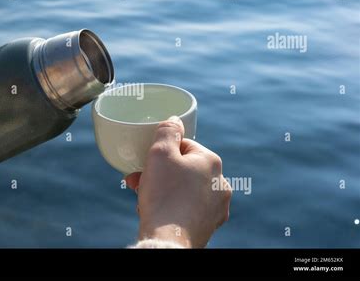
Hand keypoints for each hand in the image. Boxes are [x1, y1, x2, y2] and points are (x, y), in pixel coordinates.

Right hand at [126, 116, 231, 247]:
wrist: (168, 240)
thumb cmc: (164, 195)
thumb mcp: (160, 153)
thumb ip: (167, 131)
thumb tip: (175, 120)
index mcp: (211, 162)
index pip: (183, 146)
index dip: (161, 152)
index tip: (147, 163)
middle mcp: (220, 184)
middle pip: (183, 169)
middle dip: (158, 173)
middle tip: (139, 180)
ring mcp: (216, 207)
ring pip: (183, 189)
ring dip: (162, 189)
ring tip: (144, 197)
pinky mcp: (208, 225)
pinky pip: (186, 208)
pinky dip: (171, 207)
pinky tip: (157, 211)